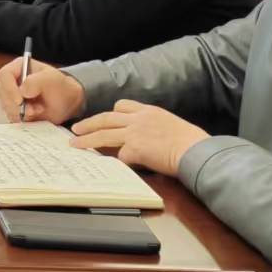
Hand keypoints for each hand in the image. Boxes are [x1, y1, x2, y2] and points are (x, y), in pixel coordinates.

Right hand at [0, 58, 85, 124]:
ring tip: (38, 110)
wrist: (67, 103)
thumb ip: (36, 81)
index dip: (9, 88)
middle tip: (33, 110)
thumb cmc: (60, 87)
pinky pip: (11, 116)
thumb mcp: (52, 79)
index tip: (19, 100)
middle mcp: (12, 81)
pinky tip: (34, 116)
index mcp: (19, 67)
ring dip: (21, 112)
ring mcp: (12, 96)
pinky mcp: (15, 109)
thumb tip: (22, 91)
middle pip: (2, 93)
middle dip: (16, 104)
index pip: (4, 76)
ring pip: (5, 106)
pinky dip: (22, 119)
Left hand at [72, 101, 208, 175]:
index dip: (110, 113)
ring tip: (75, 144)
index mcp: (149, 111)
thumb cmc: (192, 142)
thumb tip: (148, 137)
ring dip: (87, 139)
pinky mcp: (135, 148)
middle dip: (89, 123)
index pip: (122, 105)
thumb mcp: (172, 125)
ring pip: (104, 134)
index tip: (102, 119)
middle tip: (76, 128)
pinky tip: (109, 166)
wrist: (197, 151)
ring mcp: (135, 133)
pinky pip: (119, 155)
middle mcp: (139, 119)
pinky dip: (114, 161)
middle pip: (106, 118)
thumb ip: (155, 126)